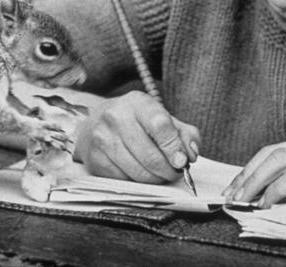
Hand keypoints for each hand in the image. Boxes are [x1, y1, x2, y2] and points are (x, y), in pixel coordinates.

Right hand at [73, 91, 200, 183]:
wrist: (93, 124)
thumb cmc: (135, 122)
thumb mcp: (161, 117)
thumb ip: (184, 133)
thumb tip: (191, 153)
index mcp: (137, 103)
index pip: (160, 125)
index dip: (174, 147)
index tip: (183, 161)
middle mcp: (116, 118)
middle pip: (150, 155)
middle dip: (168, 170)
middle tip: (175, 172)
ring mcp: (102, 139)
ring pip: (138, 172)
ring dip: (155, 179)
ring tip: (160, 174)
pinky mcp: (95, 159)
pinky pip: (124, 180)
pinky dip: (138, 182)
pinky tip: (140, 173)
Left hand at [223, 130, 285, 209]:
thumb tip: (280, 194)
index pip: (273, 151)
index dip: (250, 170)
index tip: (235, 189)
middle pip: (270, 153)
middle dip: (246, 175)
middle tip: (231, 197)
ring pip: (279, 161)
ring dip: (256, 181)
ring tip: (243, 200)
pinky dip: (279, 189)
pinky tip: (268, 200)